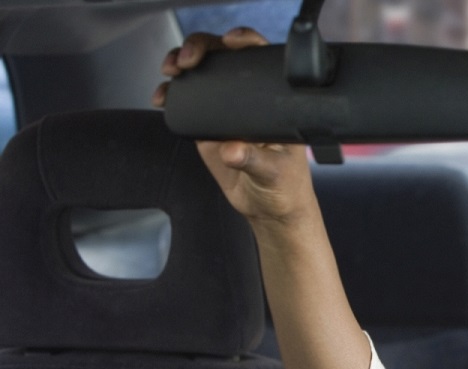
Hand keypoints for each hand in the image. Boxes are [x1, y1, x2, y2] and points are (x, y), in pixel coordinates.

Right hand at [152, 28, 317, 227]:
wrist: (268, 207)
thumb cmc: (285, 187)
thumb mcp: (274, 174)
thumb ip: (255, 161)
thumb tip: (231, 150)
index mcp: (275, 102)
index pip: (262, 60)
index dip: (246, 42)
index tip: (231, 42)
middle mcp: (250, 99)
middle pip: (224, 58)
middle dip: (202, 48)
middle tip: (188, 61)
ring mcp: (226, 109)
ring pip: (201, 73)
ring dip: (180, 63)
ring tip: (172, 71)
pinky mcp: (206, 125)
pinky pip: (185, 101)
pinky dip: (170, 93)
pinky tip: (162, 97)